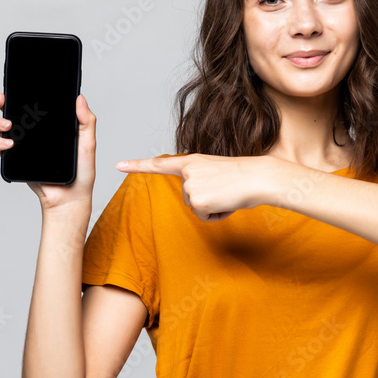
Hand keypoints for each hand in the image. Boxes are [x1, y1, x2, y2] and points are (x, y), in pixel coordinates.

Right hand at [0, 92, 95, 214]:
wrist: (70, 200)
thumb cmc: (81, 174)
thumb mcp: (87, 144)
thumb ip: (86, 122)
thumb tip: (80, 98)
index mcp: (51, 126)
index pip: (35, 105)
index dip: (24, 93)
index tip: (18, 85)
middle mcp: (35, 134)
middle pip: (14, 112)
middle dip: (3, 102)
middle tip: (3, 100)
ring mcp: (24, 147)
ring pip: (3, 129)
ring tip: (8, 126)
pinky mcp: (16, 161)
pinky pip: (1, 149)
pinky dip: (0, 144)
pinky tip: (9, 145)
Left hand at [114, 154, 278, 221]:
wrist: (259, 177)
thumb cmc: (243, 176)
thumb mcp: (216, 172)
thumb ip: (201, 180)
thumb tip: (197, 198)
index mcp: (191, 161)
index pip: (159, 164)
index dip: (136, 165)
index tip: (117, 165)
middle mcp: (187, 171)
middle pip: (188, 198)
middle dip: (207, 200)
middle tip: (224, 189)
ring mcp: (191, 186)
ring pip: (196, 208)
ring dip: (213, 207)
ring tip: (228, 193)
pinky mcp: (198, 200)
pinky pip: (205, 217)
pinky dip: (218, 214)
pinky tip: (227, 201)